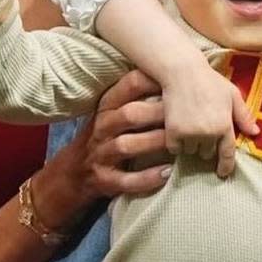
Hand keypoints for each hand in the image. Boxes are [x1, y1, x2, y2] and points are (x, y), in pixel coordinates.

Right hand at [67, 69, 173, 202]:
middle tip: (187, 115)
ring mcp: (100, 155)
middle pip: (129, 115)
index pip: (129, 85)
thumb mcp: (114, 114)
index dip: (154, 81)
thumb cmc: (107, 138)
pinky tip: (167, 173)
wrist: (75, 173)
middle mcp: (101, 128)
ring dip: (153, 142)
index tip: (181, 82)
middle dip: (158, 113)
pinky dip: (147, 178)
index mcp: (106, 106)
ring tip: (179, 144)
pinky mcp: (104, 180)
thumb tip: (182, 80)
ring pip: (126, 146)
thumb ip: (139, 99)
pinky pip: (126, 180)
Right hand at [162, 59, 258, 178]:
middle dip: (205, 144)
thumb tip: (256, 133)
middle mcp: (208, 133)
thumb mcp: (232, 94)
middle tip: (201, 126)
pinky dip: (175, 142)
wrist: (181, 72)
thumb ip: (244, 115)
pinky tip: (177, 127)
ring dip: (190, 143)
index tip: (222, 173)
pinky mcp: (173, 133)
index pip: (227, 154)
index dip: (225, 166)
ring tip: (188, 123)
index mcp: (225, 126)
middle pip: (207, 153)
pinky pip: (175, 149)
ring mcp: (190, 134)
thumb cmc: (209, 81)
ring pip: (191, 151)